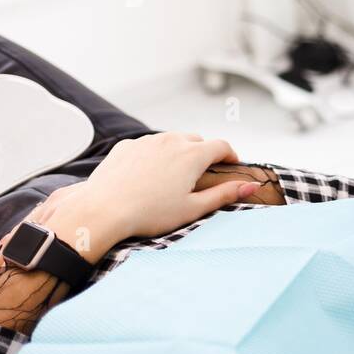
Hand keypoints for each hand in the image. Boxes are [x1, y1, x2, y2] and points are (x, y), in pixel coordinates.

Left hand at [20, 134, 256, 265]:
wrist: (102, 210)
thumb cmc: (148, 213)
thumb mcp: (193, 208)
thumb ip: (224, 194)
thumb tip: (251, 186)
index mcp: (192, 155)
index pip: (221, 146)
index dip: (230, 155)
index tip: (231, 165)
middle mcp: (171, 140)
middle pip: (197, 140)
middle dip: (204, 153)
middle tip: (202, 174)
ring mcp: (146, 141)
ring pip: (171, 140)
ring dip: (179, 152)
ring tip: (174, 175)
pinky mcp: (126, 146)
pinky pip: (148, 145)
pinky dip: (154, 155)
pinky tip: (148, 176)